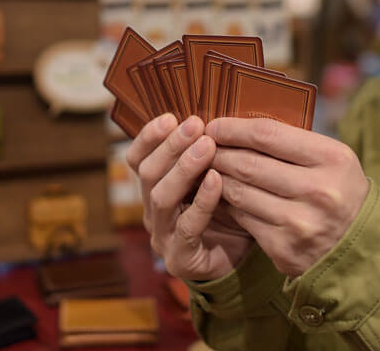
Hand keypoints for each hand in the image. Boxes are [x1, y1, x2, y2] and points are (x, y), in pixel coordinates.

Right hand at [126, 114, 253, 280]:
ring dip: (183, 168)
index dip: (149, 137)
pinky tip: (215, 180)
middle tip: (194, 124)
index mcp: (154, 190)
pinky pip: (187, 227)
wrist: (242, 263)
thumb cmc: (228, 213)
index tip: (170, 116)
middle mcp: (152, 213)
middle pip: (148, 174)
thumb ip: (209, 155)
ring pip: (161, 198)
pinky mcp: (181, 259)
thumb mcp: (215, 178)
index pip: (137, 159)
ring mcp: (163, 237)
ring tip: (206, 146)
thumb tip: (218, 117)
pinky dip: (202, 201)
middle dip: (170, 146)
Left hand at [207, 117, 369, 276]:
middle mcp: (318, 190)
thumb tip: (240, 125)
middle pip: (249, 164)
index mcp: (332, 158)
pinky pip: (243, 218)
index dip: (234, 128)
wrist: (360, 246)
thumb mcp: (332, 158)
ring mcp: (300, 223)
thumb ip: (294, 141)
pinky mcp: (284, 248)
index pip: (268, 134)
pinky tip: (221, 194)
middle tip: (202, 147)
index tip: (214, 126)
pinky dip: (227, 204)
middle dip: (218, 153)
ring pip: (240, 192)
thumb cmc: (339, 190)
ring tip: (208, 168)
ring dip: (217, 178)